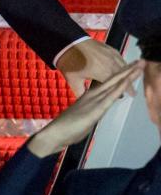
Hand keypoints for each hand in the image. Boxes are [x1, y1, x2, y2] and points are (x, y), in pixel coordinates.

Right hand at [28, 60, 144, 157]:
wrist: (54, 133)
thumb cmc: (66, 128)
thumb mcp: (81, 117)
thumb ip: (89, 111)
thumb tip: (93, 112)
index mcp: (89, 97)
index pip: (106, 84)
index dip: (118, 75)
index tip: (129, 68)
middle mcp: (92, 96)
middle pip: (112, 81)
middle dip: (126, 71)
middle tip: (138, 62)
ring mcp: (94, 101)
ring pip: (114, 86)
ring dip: (127, 76)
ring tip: (138, 66)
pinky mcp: (95, 110)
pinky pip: (110, 97)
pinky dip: (119, 88)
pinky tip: (127, 81)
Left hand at [56, 39, 127, 97]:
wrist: (68, 42)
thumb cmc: (69, 62)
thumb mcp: (73, 80)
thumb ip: (80, 92)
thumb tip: (83, 100)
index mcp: (103, 73)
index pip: (118, 84)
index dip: (124, 90)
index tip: (130, 95)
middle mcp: (111, 64)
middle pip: (124, 75)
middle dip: (129, 83)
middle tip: (133, 91)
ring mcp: (111, 55)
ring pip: (124, 66)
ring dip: (128, 74)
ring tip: (131, 80)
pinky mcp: (110, 49)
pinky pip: (120, 58)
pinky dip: (123, 64)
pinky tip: (124, 68)